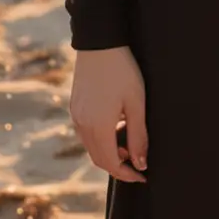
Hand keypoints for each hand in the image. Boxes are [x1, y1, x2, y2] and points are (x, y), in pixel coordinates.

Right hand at [70, 45, 148, 180]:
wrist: (100, 43)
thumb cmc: (123, 71)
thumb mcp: (136, 104)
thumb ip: (138, 136)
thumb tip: (141, 163)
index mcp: (98, 126)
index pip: (110, 164)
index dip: (127, 174)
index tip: (143, 175)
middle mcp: (82, 125)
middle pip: (99, 159)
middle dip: (119, 166)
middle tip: (139, 165)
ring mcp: (76, 116)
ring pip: (91, 146)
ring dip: (110, 152)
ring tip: (130, 142)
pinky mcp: (75, 107)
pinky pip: (86, 133)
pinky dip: (101, 139)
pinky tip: (117, 127)